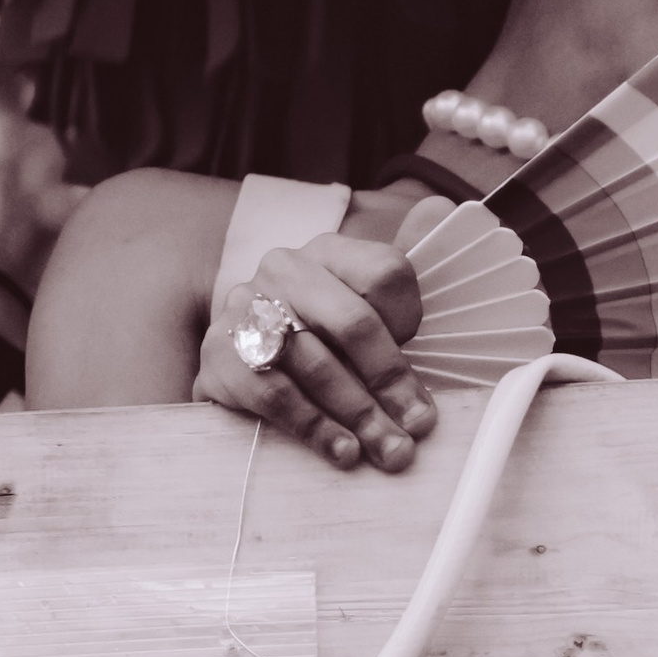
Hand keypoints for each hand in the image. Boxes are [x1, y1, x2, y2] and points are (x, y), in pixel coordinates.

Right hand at [194, 232, 434, 473]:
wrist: (240, 372)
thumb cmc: (321, 344)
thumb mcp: (363, 310)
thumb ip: (397, 276)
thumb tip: (439, 206)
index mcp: (328, 250)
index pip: (386, 273)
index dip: (411, 324)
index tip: (422, 365)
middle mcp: (283, 269)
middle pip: (352, 322)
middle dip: (391, 381)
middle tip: (416, 430)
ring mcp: (244, 308)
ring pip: (315, 362)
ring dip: (357, 412)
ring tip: (385, 449)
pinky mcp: (218, 354)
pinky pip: (271, 392)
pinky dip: (312, 426)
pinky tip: (339, 450)